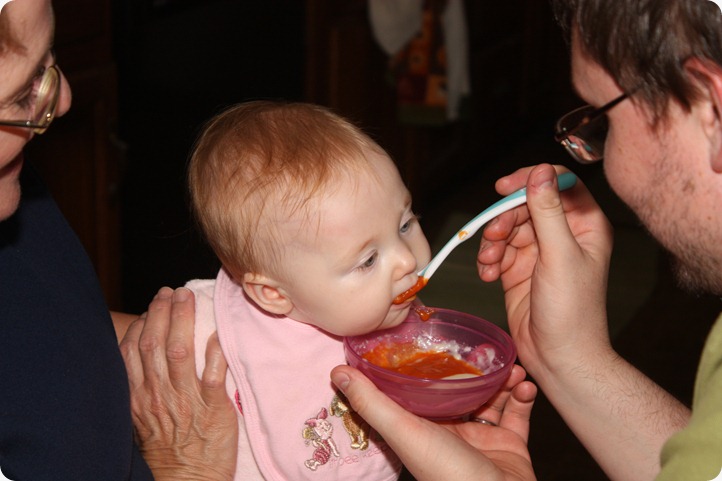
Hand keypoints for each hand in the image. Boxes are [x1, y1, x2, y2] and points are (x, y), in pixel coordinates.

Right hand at [120, 287, 237, 480]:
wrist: (188, 480)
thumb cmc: (168, 449)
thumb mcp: (143, 418)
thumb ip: (144, 386)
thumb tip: (150, 354)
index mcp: (138, 397)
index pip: (133, 351)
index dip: (142, 324)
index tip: (152, 306)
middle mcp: (158, 394)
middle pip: (155, 344)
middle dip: (162, 312)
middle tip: (170, 292)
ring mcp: (185, 399)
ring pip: (180, 351)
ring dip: (183, 320)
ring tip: (187, 298)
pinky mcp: (213, 407)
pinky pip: (214, 373)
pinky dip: (215, 350)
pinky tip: (217, 332)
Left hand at [331, 364, 536, 480]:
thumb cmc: (449, 474)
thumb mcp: (404, 431)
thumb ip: (372, 402)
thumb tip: (337, 372)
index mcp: (422, 429)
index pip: (418, 391)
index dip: (423, 366)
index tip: (430, 340)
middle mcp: (451, 432)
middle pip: (458, 390)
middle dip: (469, 368)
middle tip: (480, 348)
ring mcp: (482, 438)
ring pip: (490, 397)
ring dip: (500, 378)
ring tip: (509, 365)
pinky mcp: (510, 444)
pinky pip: (517, 412)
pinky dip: (522, 395)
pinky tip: (524, 383)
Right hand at [477, 164, 613, 376]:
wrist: (559, 357)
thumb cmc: (572, 311)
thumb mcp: (559, 255)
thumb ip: (547, 212)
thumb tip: (541, 172)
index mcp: (584, 225)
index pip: (558, 184)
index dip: (530, 180)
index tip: (504, 188)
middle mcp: (562, 235)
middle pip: (525, 205)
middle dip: (504, 219)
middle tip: (494, 236)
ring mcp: (540, 252)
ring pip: (508, 228)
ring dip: (492, 242)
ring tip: (490, 263)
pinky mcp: (519, 269)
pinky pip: (497, 251)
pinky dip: (488, 260)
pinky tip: (489, 276)